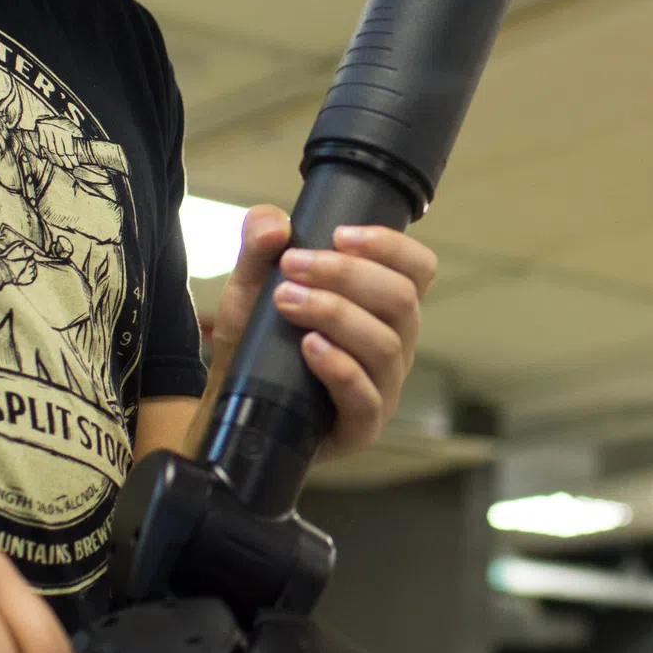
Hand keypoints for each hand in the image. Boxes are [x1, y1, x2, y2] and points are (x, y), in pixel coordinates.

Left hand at [202, 207, 439, 461]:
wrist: (234, 411)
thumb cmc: (257, 349)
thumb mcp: (249, 291)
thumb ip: (258, 250)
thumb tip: (275, 224)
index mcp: (383, 308)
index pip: (418, 270)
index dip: (391, 246)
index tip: (340, 234)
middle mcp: (394, 345)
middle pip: (402, 299)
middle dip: (347, 274)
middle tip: (293, 265)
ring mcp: (382, 388)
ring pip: (385, 344)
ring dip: (335, 313)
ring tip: (287, 301)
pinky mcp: (361, 427)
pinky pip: (366, 397)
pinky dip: (340, 367)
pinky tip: (309, 348)